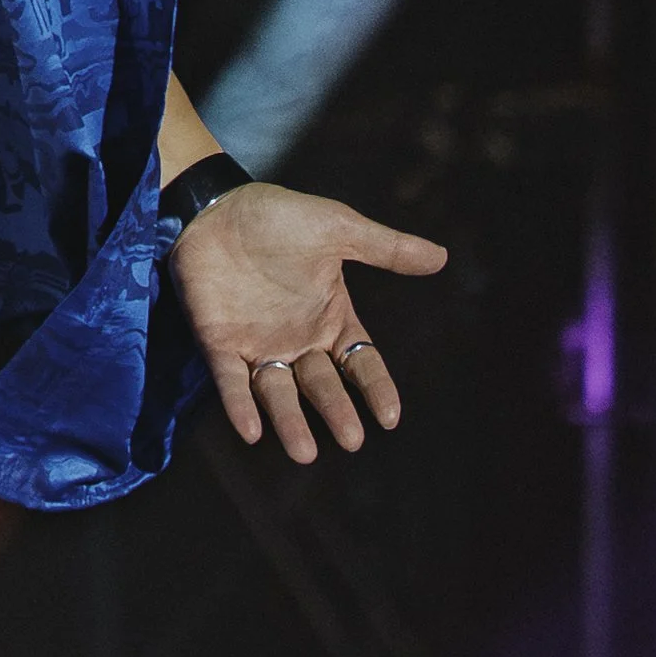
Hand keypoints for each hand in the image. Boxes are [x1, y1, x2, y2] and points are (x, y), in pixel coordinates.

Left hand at [169, 181, 446, 465]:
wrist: (213, 205)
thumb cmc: (277, 216)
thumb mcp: (337, 229)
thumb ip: (385, 248)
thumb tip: (442, 256)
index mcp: (329, 317)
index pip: (360, 362)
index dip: (375, 388)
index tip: (389, 417)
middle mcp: (296, 339)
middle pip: (322, 385)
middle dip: (336, 412)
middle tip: (351, 440)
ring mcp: (257, 344)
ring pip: (277, 393)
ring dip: (289, 421)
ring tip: (304, 452)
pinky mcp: (218, 342)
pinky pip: (231, 381)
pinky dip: (240, 405)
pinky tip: (251, 430)